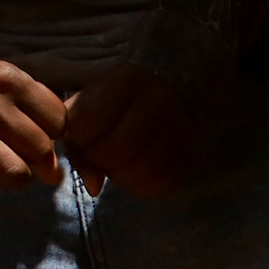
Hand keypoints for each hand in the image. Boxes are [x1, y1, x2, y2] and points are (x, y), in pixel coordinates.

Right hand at [0, 20, 65, 195]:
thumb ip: (25, 105)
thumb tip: (55, 153)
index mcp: (8, 78)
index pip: (58, 121)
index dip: (55, 138)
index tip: (38, 140)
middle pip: (41, 151)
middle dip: (38, 165)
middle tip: (20, 161)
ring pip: (13, 171)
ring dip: (12, 180)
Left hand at [58, 63, 209, 197]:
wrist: (171, 90)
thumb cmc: (118, 100)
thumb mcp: (91, 104)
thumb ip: (78, 142)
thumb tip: (94, 188)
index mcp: (126, 80)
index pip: (88, 120)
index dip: (77, 136)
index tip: (80, 134)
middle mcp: (157, 101)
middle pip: (115, 150)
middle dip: (97, 159)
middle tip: (98, 153)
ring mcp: (179, 128)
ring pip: (138, 172)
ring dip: (119, 175)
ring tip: (117, 161)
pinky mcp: (191, 154)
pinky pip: (159, 185)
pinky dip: (140, 185)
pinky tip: (136, 169)